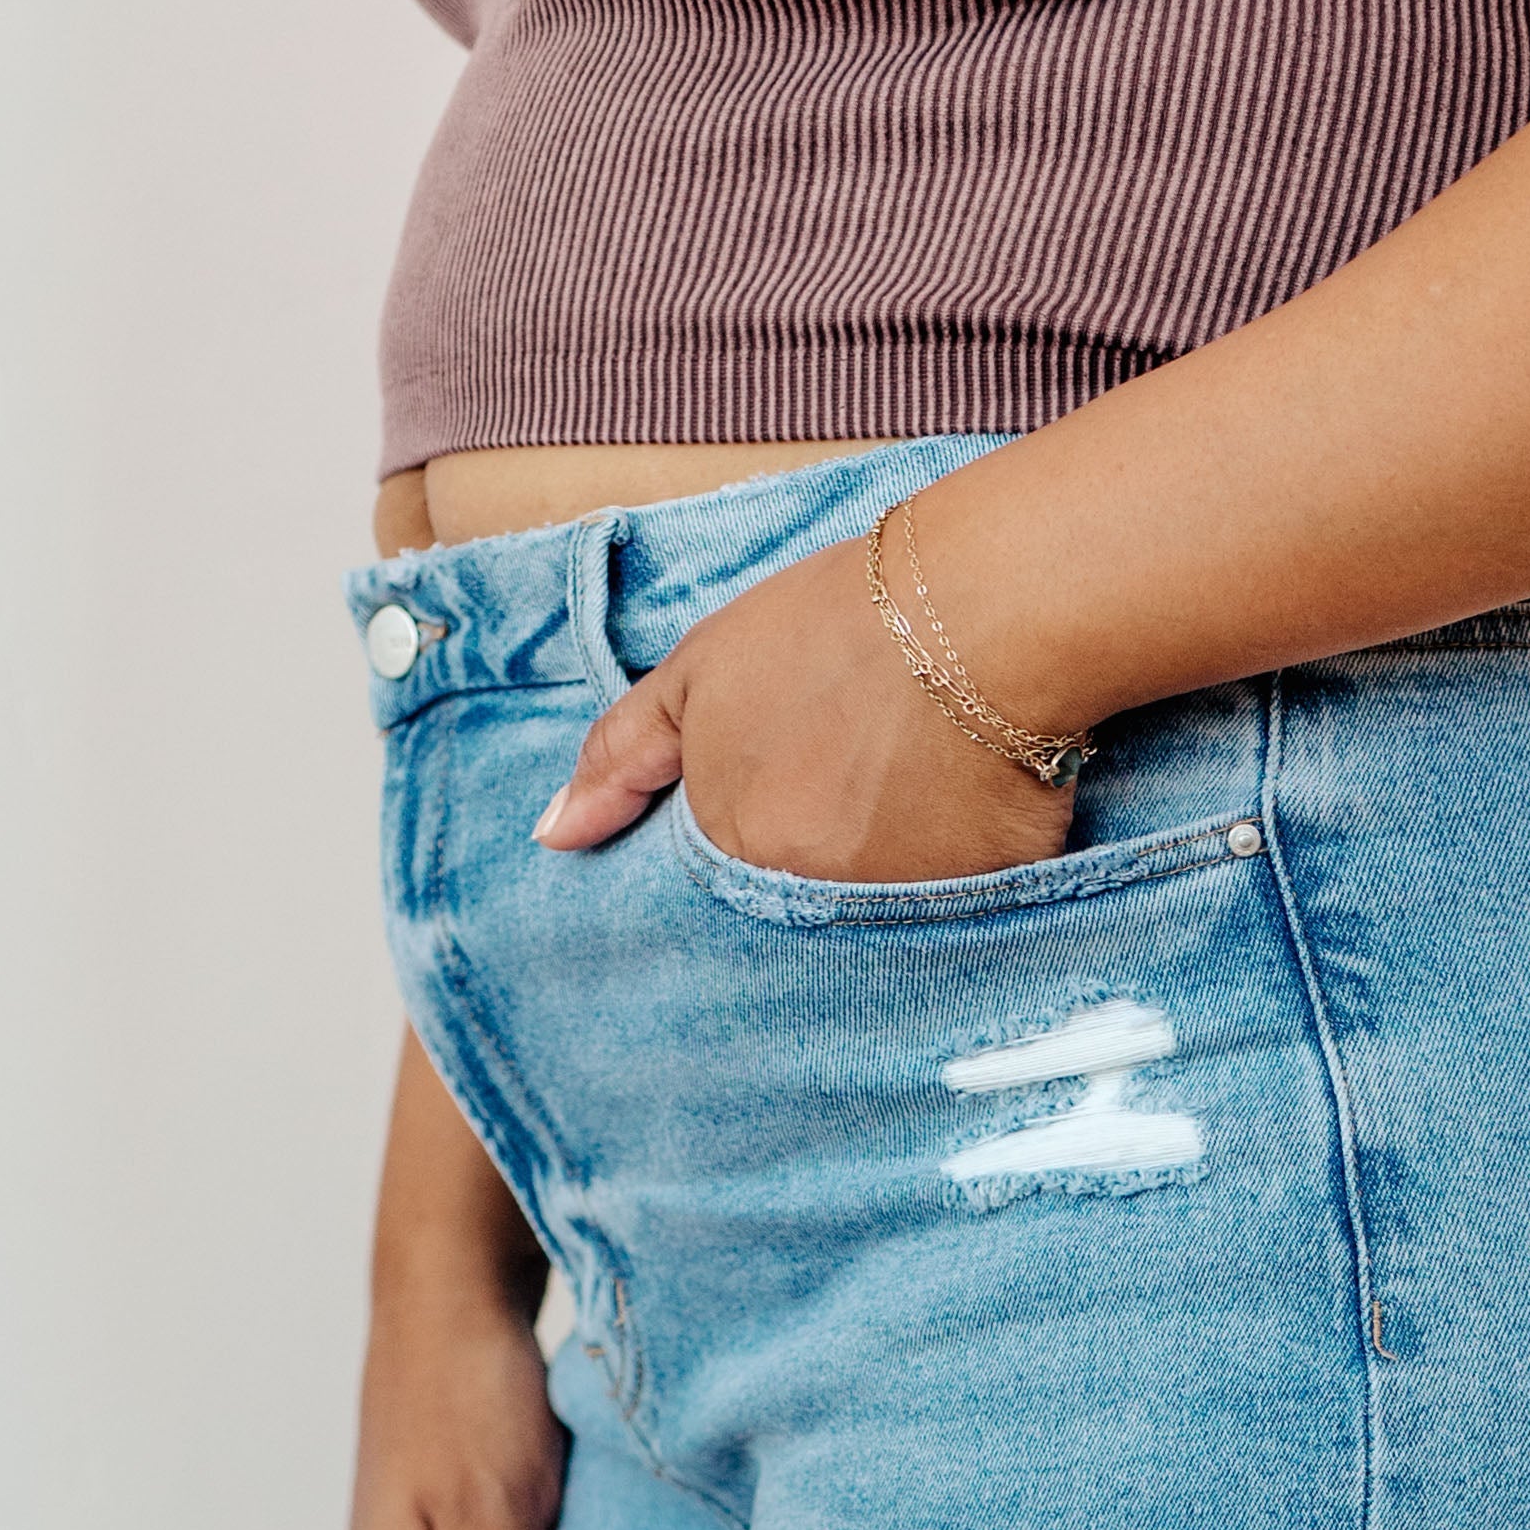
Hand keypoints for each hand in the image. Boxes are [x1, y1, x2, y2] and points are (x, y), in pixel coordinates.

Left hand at [531, 533, 1077, 883]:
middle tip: (854, 786)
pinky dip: (956, 875)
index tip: (789, 788)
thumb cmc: (833, 625)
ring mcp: (894, 913)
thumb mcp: (701, 671)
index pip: (722, 888)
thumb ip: (620, 757)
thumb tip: (550, 838)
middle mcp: (807, 899)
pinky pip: (956, 916)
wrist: (976, 610)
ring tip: (910, 792)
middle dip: (816, 862)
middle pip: (797, 908)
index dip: (755, 838)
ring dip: (885, 875)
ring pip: (874, 919)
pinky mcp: (978, 911)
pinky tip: (964, 812)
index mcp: (734, 848)